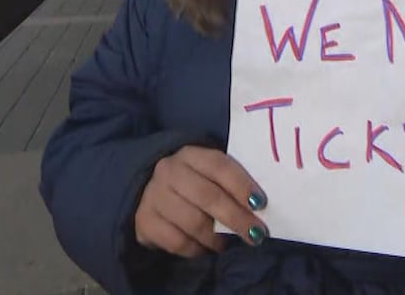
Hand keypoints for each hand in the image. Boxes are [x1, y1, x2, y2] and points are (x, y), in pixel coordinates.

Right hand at [133, 146, 268, 257]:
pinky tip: (203, 248)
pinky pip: (177, 242)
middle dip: (236, 218)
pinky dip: (196, 249)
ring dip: (215, 238)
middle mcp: (169, 171)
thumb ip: (231, 184)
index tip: (261, 204)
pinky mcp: (144, 221)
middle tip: (256, 234)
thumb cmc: (193, 183)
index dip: (242, 185)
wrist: (150, 193)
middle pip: (208, 196)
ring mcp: (153, 196)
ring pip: (193, 222)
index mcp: (191, 154)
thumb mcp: (209, 174)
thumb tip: (260, 207)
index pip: (219, 166)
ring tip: (225, 243)